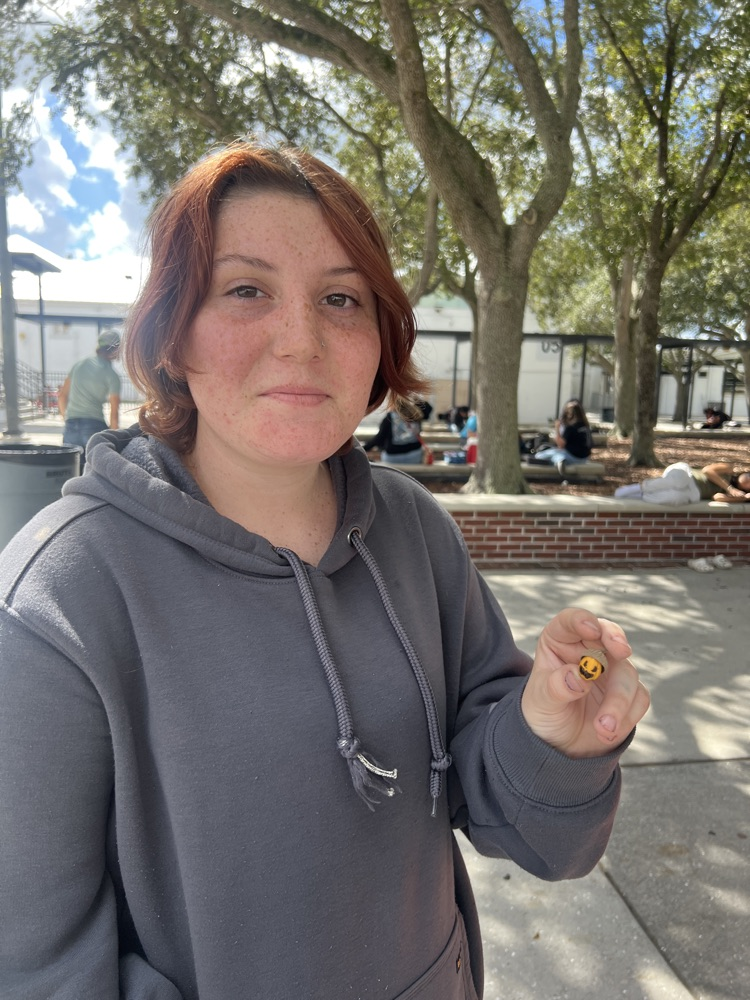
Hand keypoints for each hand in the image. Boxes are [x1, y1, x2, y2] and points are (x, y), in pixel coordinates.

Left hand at [521, 608, 649, 757]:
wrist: (560, 743)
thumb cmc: (544, 712)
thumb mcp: (541, 702)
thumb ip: (556, 687)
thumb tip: (579, 676)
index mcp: (561, 641)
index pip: (570, 621)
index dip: (581, 620)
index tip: (591, 629)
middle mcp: (589, 649)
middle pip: (608, 637)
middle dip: (616, 642)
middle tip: (621, 651)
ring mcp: (611, 668)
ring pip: (627, 673)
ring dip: (618, 701)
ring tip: (603, 728)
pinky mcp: (628, 691)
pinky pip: (638, 697)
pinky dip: (626, 716)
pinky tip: (607, 734)